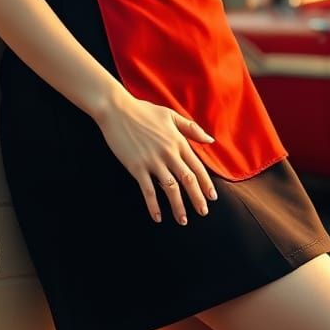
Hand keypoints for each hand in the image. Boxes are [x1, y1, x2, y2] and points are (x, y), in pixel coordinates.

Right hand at [92, 89, 218, 223]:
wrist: (116, 109)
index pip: (197, 167)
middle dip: (197, 199)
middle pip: (188, 180)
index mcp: (178, 141)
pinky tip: (157, 217)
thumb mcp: (170, 115)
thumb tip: (210, 140)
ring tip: (183, 220)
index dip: (206, 184)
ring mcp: (152, 161)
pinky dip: (153, 206)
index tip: (212, 198)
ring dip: (178, 207)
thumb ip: (191, 128)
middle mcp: (168, 152)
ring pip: (171, 189)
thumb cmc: (143, 110)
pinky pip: (148, 190)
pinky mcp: (136, 167)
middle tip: (203, 213)